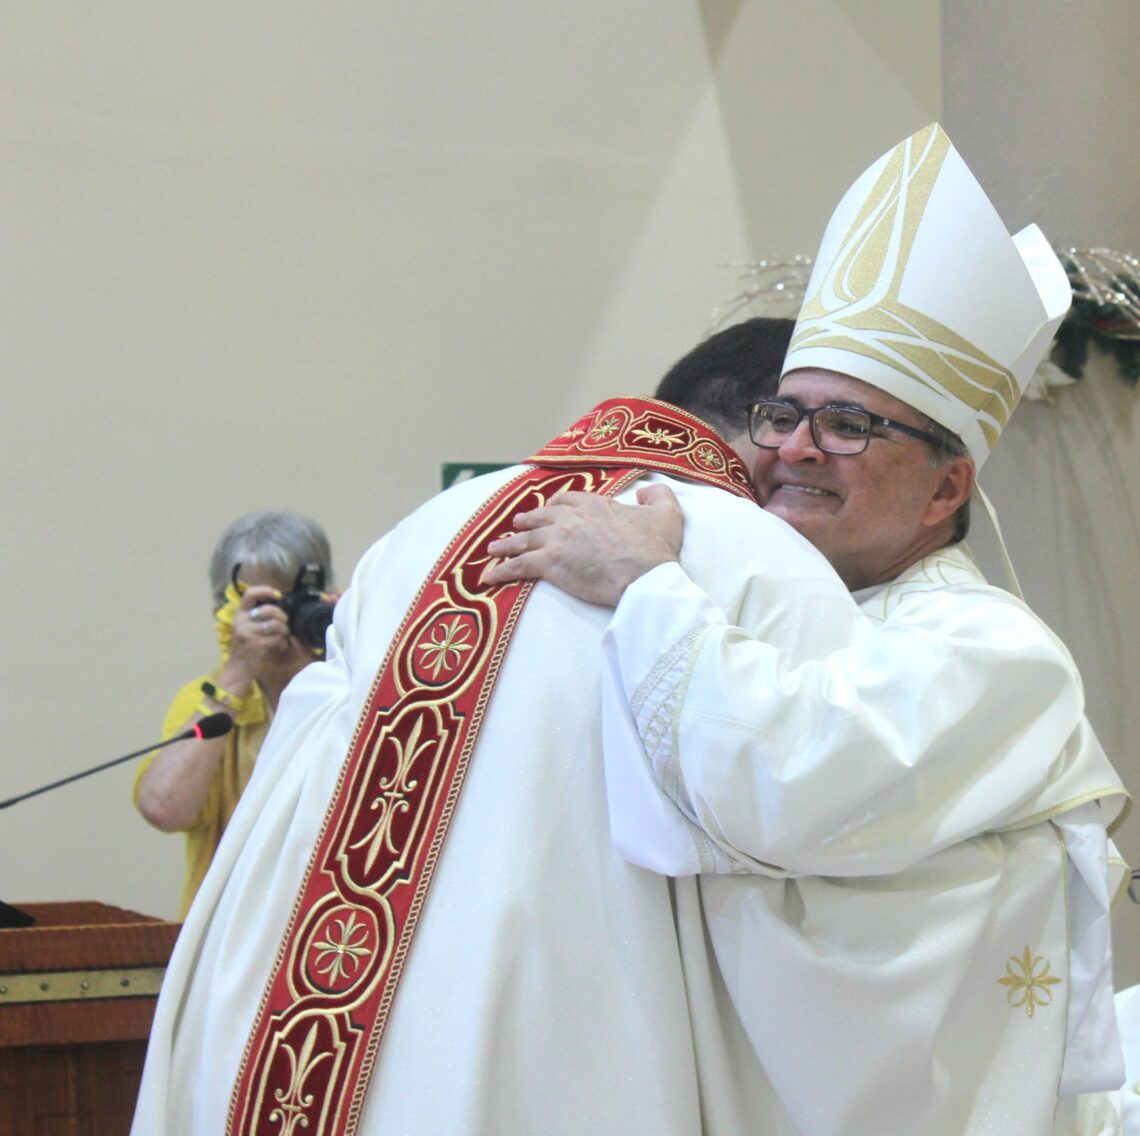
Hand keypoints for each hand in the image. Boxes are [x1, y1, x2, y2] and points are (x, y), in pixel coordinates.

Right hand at [226, 585, 294, 676]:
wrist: (238, 669)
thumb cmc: (246, 647)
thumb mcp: (247, 628)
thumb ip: (258, 616)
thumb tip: (280, 605)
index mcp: (239, 614)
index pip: (249, 594)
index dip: (265, 590)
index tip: (277, 594)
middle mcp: (240, 621)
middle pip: (269, 610)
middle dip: (282, 617)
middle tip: (285, 625)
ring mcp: (247, 633)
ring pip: (275, 624)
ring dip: (285, 631)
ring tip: (284, 637)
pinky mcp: (255, 644)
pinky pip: (277, 638)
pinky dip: (283, 643)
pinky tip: (281, 647)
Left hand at [481, 484, 682, 606]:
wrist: (644, 576)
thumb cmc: (655, 548)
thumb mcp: (667, 513)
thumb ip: (658, 494)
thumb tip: (646, 489)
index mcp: (594, 503)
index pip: (566, 498)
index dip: (555, 504)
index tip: (550, 508)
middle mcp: (570, 517)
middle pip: (540, 516)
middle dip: (527, 521)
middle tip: (517, 526)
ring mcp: (556, 539)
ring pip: (524, 539)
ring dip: (507, 544)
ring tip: (493, 549)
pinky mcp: (548, 563)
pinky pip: (517, 565)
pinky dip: (501, 570)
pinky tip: (489, 577)